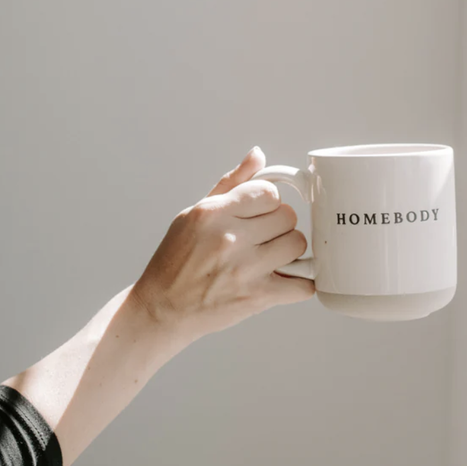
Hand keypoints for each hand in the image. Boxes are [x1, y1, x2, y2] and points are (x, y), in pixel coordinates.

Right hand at [130, 146, 315, 344]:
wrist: (163, 309)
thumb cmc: (175, 263)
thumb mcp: (192, 215)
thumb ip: (230, 185)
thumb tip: (258, 156)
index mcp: (213, 213)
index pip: (268, 192)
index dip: (268, 203)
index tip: (259, 214)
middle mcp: (230, 238)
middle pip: (287, 217)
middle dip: (278, 227)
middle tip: (263, 239)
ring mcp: (245, 269)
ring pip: (297, 244)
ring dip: (289, 252)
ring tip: (271, 259)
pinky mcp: (257, 297)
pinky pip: (302, 285)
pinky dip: (299, 283)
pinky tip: (284, 280)